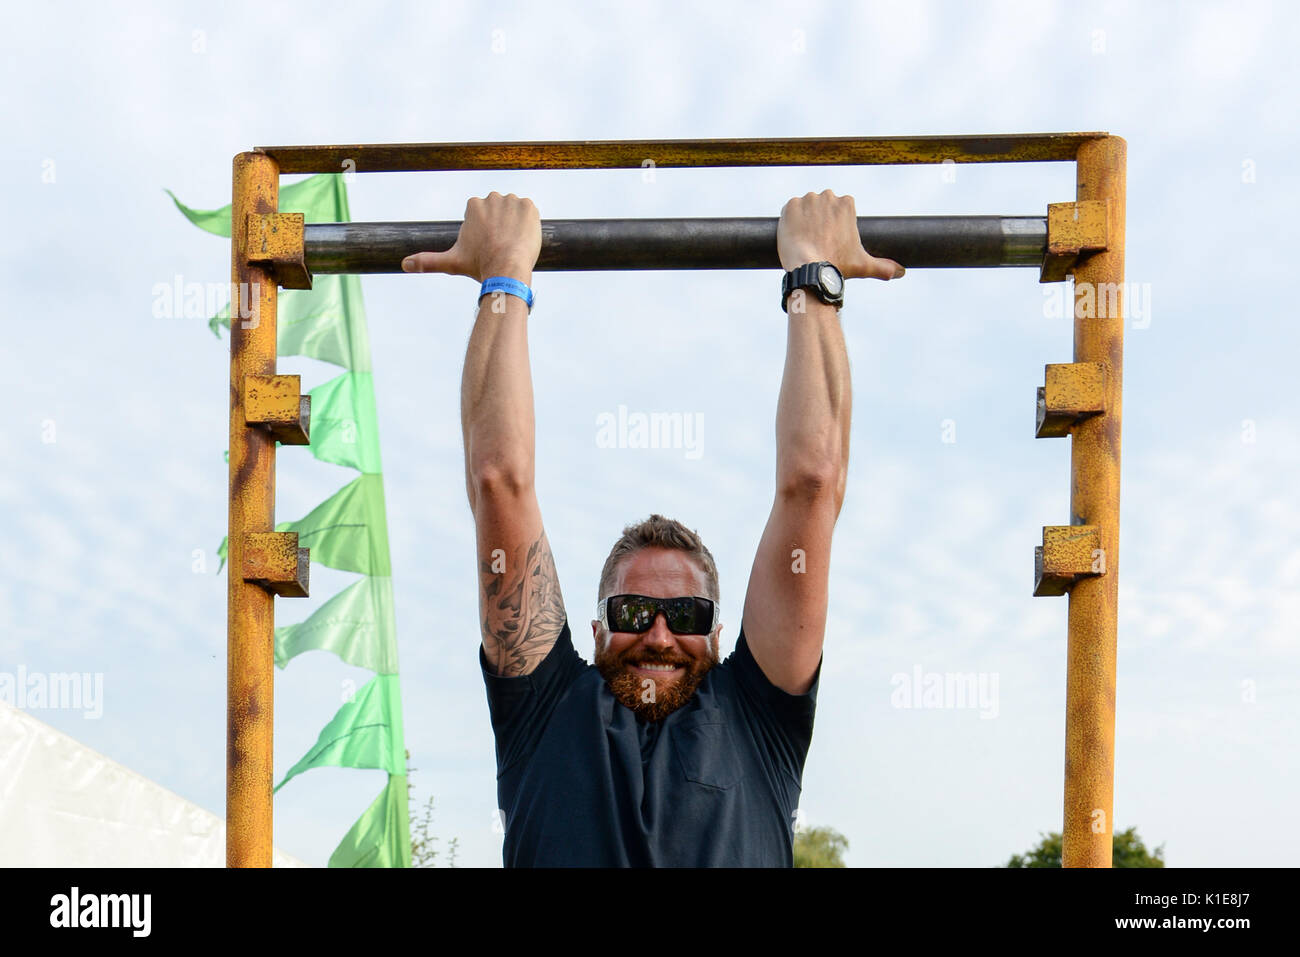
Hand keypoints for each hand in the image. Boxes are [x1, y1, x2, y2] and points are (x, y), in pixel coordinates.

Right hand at [401, 191, 540, 281]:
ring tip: (512, 245)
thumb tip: (404, 264)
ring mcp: (512, 200)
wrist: (507, 269)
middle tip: (501, 248)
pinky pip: (530, 214)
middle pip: (500, 213)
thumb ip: (428, 261)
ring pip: (515, 214)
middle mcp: (491, 197)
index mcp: (473, 205)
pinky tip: (523, 239)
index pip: (485, 217)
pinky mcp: (529, 206)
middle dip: (502, 228)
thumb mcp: (452, 262)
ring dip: (515, 226)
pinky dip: (529, 225)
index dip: (488, 234)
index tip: (488, 246)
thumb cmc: (479, 266)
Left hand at [778, 190, 903, 279]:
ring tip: (806, 239)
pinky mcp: (790, 206)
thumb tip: (901, 272)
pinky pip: (789, 209)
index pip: (839, 209)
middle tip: (818, 241)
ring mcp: (808, 199)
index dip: (834, 225)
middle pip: (822, 206)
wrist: (809, 269)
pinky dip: (790, 220)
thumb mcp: (863, 265)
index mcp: (846, 204)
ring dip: (805, 219)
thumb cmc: (838, 266)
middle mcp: (828, 196)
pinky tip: (794, 235)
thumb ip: (884, 267)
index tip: (831, 239)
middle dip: (820, 220)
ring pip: (806, 207)